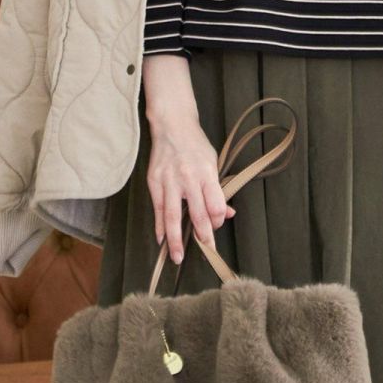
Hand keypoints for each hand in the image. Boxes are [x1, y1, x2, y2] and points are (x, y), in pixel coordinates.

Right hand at [143, 55, 234, 262]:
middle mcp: (188, 178)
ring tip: (178, 256)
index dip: (218, 220)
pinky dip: (159, 225)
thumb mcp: (214, 164)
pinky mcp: (154, 181)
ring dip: (176, 239)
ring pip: (174, 216)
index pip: (216, 206)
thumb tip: (228, 214)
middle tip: (207, 251)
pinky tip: (161, 239)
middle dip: (203, 236)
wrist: (172, 125)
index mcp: (207, 173)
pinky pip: (158, 209)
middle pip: (198, 214)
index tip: (216, 225)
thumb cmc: (196, 146)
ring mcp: (169, 180)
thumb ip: (218, 190)